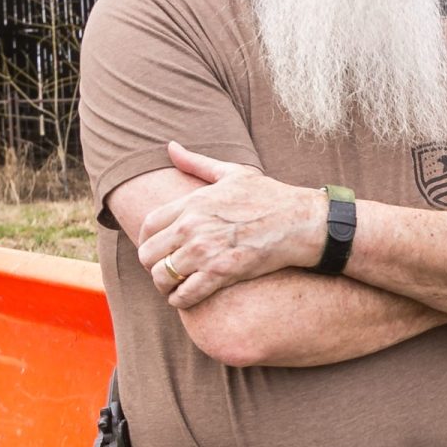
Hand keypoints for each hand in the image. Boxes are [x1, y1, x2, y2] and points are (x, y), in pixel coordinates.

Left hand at [136, 142, 326, 307]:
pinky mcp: (221, 273)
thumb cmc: (268, 197)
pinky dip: (180, 300)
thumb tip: (171, 146)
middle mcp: (193, 227)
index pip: (148, 226)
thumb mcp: (232, 172)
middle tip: (167, 269)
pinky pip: (185, 295)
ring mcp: (205, 251)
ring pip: (162, 277)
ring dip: (165, 285)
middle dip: (153, 265)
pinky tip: (186, 298)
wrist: (299, 222)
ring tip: (174, 286)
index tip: (158, 248)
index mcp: (192, 202)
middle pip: (148, 254)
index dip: (147, 241)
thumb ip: (196, 162)